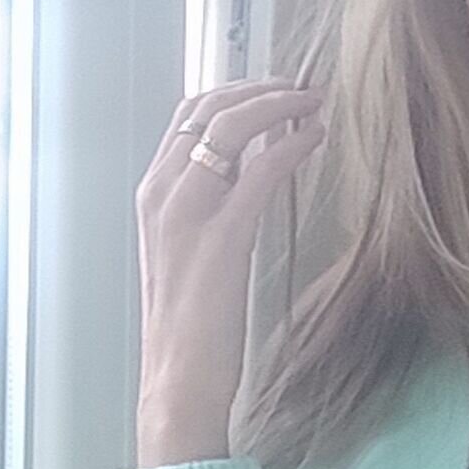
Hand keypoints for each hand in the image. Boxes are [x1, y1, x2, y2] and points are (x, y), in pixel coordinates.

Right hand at [133, 77, 325, 467]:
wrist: (177, 381)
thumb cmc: (190, 328)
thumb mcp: (189, 255)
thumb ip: (207, 211)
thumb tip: (246, 175)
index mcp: (151, 196)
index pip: (188, 116)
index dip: (234, 92)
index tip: (273, 90)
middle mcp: (161, 194)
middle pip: (208, 108)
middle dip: (259, 88)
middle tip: (300, 89)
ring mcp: (187, 214)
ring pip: (231, 126)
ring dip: (278, 104)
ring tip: (313, 104)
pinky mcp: (222, 238)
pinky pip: (260, 171)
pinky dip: (292, 145)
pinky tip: (316, 139)